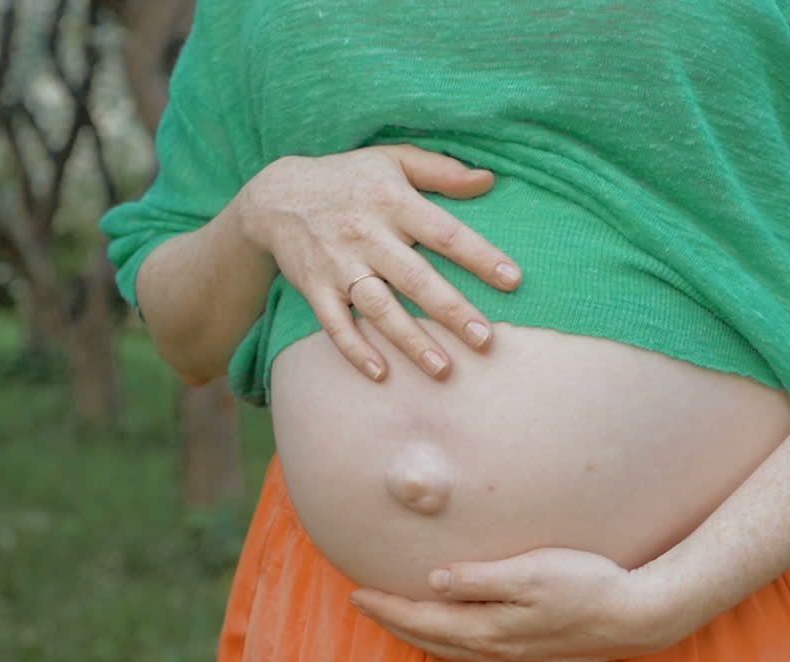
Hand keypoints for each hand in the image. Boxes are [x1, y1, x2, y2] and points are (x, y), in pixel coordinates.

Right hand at [234, 144, 521, 381]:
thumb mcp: (394, 160)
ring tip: (443, 370)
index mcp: (393, 201)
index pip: (444, 233)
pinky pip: (334, 324)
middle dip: (450, 310)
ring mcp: (338, 264)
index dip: (480, 256)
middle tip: (485, 339)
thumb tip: (489, 180)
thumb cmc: (350, 178)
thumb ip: (442, 171)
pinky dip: (354, 349)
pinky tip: (380, 373)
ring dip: (410, 340)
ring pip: (378, 307)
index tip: (513, 280)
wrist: (276, 195)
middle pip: (415, 278)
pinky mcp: (314, 287)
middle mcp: (366, 234)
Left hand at [349, 548, 679, 661]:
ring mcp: (515, 658)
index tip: (358, 593)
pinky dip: (451, 647)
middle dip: (394, 621)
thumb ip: (480, 578)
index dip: (387, 607)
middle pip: (430, 638)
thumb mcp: (532, 571)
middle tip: (364, 604)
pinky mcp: (533, 657)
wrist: (637, 616)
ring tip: (399, 620)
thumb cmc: (587, 583)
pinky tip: (454, 640)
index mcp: (489, 627)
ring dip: (420, 636)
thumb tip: (434, 580)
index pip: (423, 618)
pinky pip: (476, 657)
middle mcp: (496, 650)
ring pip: (452, 651)